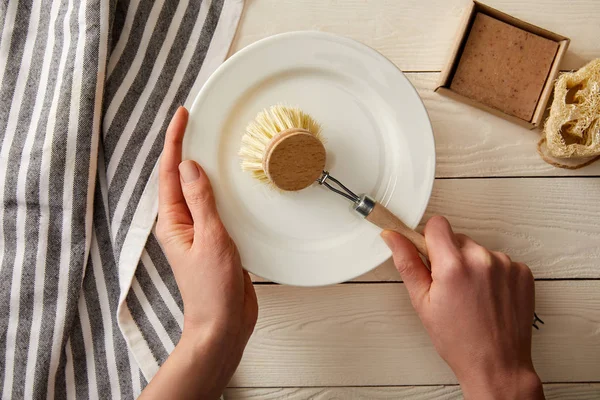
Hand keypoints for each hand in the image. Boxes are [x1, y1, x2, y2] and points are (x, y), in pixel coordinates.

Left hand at [141, 107, 257, 399]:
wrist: (222, 323)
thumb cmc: (213, 288)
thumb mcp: (210, 238)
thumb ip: (201, 201)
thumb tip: (190, 166)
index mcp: (173, 221)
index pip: (170, 172)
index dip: (175, 141)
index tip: (182, 116)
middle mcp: (182, 223)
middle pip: (180, 176)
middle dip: (186, 147)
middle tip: (197, 121)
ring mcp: (198, 231)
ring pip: (198, 190)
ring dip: (204, 166)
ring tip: (213, 142)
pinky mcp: (214, 239)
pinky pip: (213, 205)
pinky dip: (220, 188)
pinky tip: (231, 182)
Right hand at [382, 216, 542, 399]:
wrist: (497, 365)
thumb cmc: (458, 340)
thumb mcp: (422, 302)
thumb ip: (407, 262)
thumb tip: (393, 236)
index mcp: (453, 265)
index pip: (437, 224)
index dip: (429, 239)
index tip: (429, 255)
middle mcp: (483, 259)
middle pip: (457, 238)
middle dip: (449, 256)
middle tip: (449, 286)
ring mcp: (507, 265)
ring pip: (478, 250)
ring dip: (472, 265)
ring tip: (471, 295)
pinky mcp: (523, 272)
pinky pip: (500, 261)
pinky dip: (493, 274)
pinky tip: (489, 297)